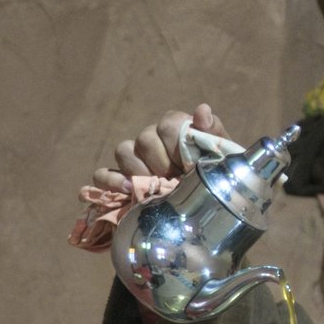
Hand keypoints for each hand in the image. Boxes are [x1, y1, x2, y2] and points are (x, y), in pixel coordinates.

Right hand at [93, 104, 227, 193]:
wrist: (207, 212)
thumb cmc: (214, 183)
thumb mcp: (221, 159)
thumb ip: (213, 134)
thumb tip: (201, 111)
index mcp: (177, 129)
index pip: (167, 124)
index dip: (175, 147)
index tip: (187, 167)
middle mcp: (153, 140)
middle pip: (144, 139)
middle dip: (159, 164)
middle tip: (173, 182)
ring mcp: (134, 161)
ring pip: (123, 151)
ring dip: (136, 171)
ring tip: (152, 189)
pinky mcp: (119, 182)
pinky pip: (102, 175)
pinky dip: (109, 181)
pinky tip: (125, 192)